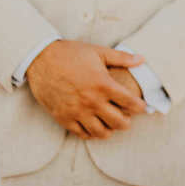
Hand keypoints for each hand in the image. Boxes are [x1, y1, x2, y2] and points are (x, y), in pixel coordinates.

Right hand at [25, 40, 145, 138]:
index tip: (143, 107)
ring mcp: (77, 112)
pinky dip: (91, 133)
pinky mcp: (63, 117)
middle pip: (118, 122)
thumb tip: (141, 59)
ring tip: (111, 124)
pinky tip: (94, 126)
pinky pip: (81, 133)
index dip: (140, 107)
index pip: (130, 103)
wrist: (41, 59)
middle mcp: (92, 101)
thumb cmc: (71, 53)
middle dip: (126, 122)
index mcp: (103, 84)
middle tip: (127, 118)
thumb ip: (121, 57)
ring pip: (101, 132)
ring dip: (110, 130)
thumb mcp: (98, 52)